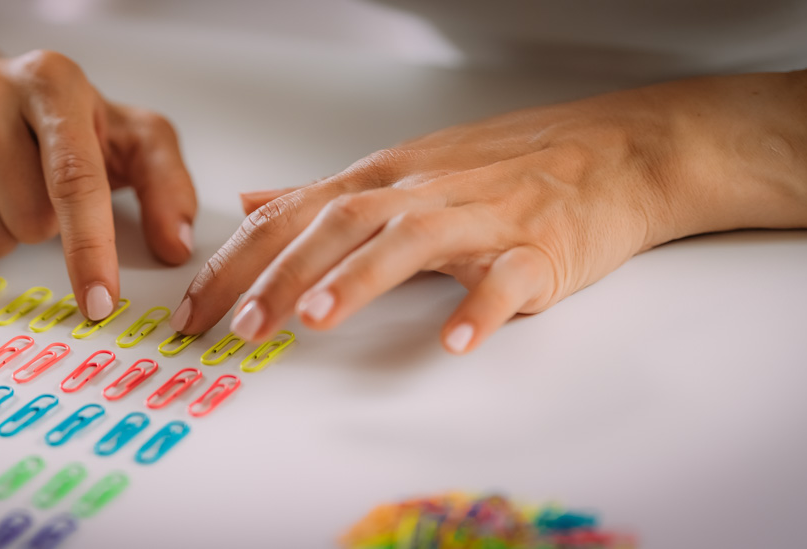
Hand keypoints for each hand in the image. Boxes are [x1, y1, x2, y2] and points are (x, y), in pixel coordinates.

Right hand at [0, 49, 196, 319]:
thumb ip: (167, 185)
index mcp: (52, 80)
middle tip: (31, 187)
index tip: (100, 302)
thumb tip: (176, 246)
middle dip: (41, 226)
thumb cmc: (51, 125)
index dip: (90, 247)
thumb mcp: (123, 137)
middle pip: (30, 219)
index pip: (75, 178)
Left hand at [170, 72, 806, 352]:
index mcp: (384, 181)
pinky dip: (480, 308)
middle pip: (337, 225)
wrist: (611, 154)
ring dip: (356, 280)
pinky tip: (455, 341)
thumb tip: (254, 201)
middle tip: (238, 325)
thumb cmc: (503, 166)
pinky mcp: (537, 250)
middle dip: (278, 274)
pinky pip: (506, 279)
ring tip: (312, 320)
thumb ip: (323, 195)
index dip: (237, 262)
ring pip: (408, 241)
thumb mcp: (402, 171)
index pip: (292, 217)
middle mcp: (421, 194)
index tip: (195, 310)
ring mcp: (480, 219)